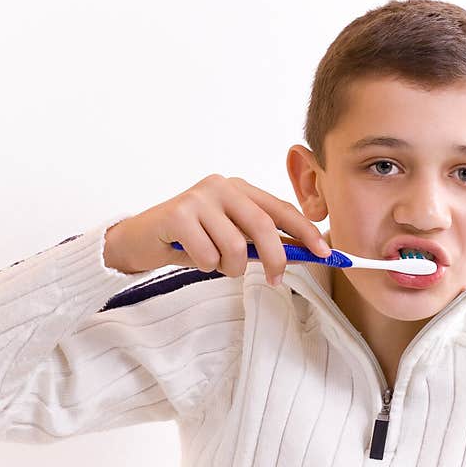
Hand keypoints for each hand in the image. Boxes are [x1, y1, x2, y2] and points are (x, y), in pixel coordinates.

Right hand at [104, 174, 330, 285]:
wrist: (141, 239)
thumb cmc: (190, 240)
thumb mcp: (230, 237)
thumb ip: (260, 241)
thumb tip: (301, 255)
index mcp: (239, 188)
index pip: (280, 209)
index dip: (305, 231)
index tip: (324, 252)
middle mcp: (221, 186)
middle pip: (263, 226)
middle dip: (275, 259)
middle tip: (275, 280)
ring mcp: (198, 198)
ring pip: (235, 246)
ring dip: (230, 268)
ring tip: (215, 264)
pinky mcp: (177, 214)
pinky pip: (208, 254)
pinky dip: (206, 266)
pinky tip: (192, 256)